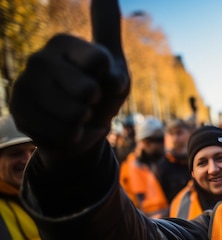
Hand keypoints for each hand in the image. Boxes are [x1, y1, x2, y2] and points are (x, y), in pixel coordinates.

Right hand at [9, 0, 129, 158]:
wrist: (81, 130)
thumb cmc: (103, 94)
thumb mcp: (116, 66)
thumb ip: (110, 34)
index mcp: (63, 42)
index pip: (99, 61)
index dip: (111, 78)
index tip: (102, 78)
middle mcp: (39, 59)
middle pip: (88, 90)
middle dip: (97, 103)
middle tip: (89, 101)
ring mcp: (25, 85)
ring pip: (75, 113)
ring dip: (85, 120)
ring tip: (78, 115)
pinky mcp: (20, 112)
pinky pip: (62, 132)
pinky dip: (72, 136)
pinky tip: (66, 128)